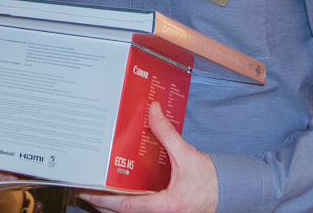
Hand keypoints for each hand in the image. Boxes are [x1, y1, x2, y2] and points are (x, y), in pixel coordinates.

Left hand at [78, 103, 217, 212]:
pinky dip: (126, 207)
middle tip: (84, 190)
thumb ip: (167, 134)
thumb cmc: (209, 180)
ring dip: (112, 207)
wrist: (228, 194)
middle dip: (102, 204)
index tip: (87, 192)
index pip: (126, 206)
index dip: (103, 199)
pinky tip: (117, 198)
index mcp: (166, 205)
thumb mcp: (186, 155)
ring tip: (96, 194)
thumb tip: (153, 110)